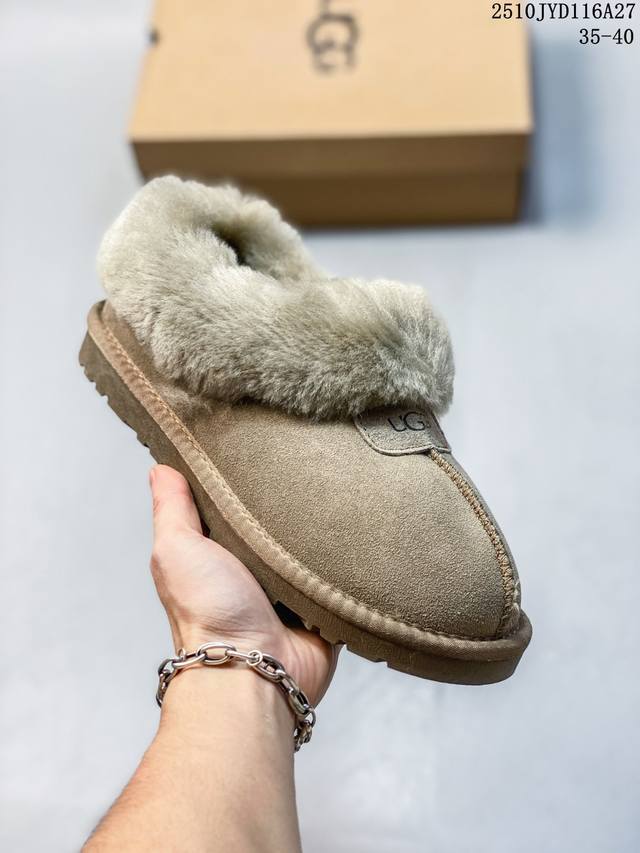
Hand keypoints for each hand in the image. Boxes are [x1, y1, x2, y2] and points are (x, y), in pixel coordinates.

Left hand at [149, 464, 338, 705]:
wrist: (254, 671)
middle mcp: (253, 572)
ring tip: (338, 492)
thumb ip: (171, 509)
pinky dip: (346, 563)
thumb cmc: (208, 614)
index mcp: (219, 555)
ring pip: (311, 549)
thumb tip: (161, 467)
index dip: (241, 480)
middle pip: (276, 526)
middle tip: (308, 464)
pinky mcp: (322, 607)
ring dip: (321, 533)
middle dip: (290, 504)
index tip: (258, 445)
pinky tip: (356, 535)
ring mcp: (290, 592)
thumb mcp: (177, 549)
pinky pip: (340, 578)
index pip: (232, 508)